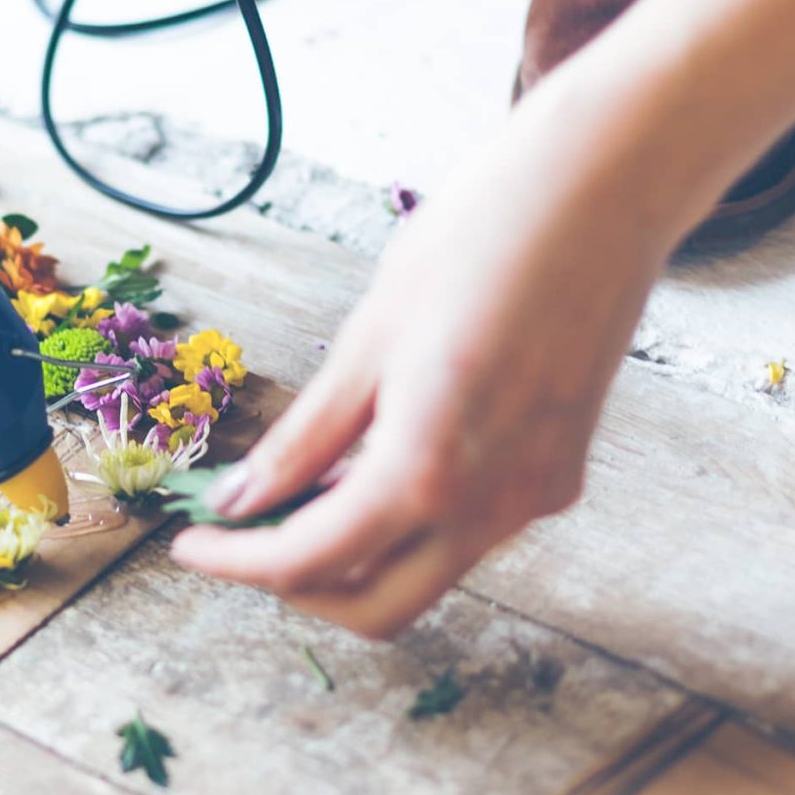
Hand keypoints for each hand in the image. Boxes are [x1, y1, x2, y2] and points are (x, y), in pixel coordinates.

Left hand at [170, 90, 680, 637]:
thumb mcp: (367, 340)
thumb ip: (305, 439)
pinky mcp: (561, 473)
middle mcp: (493, 506)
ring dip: (358, 556)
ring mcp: (537, 496)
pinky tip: (376, 462)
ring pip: (428, 574)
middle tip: (244, 536)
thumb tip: (240, 501)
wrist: (603, 186)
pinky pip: (472, 530)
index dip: (238, 562)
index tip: (191, 544)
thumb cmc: (480, 240)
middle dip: (299, 587)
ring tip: (303, 488)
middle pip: (377, 607)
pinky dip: (413, 522)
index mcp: (429, 472)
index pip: (310, 561)